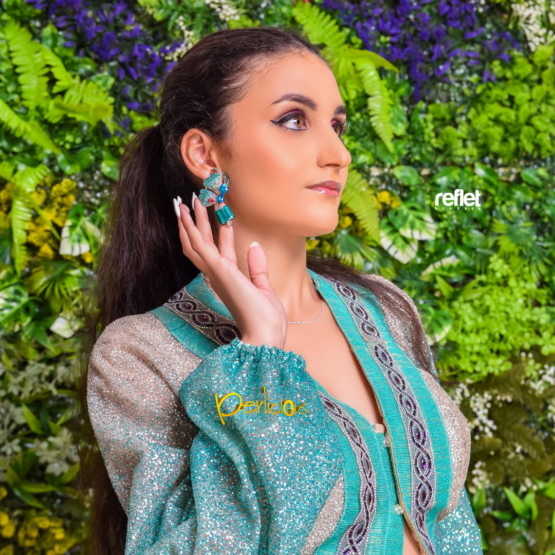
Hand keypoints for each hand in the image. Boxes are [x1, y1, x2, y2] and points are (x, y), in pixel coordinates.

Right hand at [175, 194, 287, 348]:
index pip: (220, 251)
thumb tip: (255, 246)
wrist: (265, 333)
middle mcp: (217, 275)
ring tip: (186, 201)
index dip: (219, 233)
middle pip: (201, 245)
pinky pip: (199, 243)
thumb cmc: (265, 318)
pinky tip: (187, 212)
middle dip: (197, 223)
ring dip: (190, 220)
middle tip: (193, 202)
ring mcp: (215, 272)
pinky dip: (191, 226)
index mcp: (228, 279)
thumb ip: (257, 268)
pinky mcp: (217, 269)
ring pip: (195, 242)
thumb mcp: (263, 288)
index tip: (224, 218)